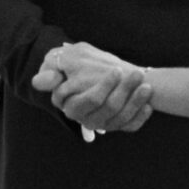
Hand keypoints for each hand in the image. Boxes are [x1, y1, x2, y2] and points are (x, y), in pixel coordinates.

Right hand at [36, 42, 154, 135]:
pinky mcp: (117, 125)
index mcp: (72, 106)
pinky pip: (130, 126)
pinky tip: (149, 106)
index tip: (116, 70)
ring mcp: (103, 124)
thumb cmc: (75, 64)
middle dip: (124, 91)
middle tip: (137, 73)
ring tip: (147, 86)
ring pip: (120, 118)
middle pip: (107, 109)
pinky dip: (140, 118)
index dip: (103, 87)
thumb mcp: (60, 62)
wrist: (95, 70)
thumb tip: (39, 81)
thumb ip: (51, 72)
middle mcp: (87, 118)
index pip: (88, 100)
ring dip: (136, 102)